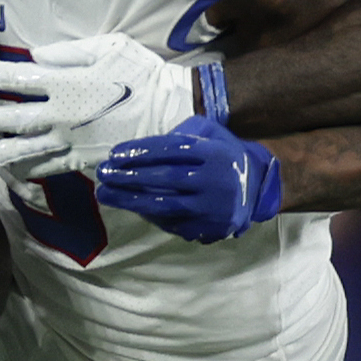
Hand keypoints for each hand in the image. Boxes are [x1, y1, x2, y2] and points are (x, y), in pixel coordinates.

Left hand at [0, 33, 196, 180]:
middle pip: (10, 119)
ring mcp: (70, 142)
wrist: (172, 114)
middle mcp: (62, 115)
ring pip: (24, 150)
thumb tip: (36, 56)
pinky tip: (16, 168)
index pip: (16, 79)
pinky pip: (49, 167)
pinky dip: (29, 169)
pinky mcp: (83, 161)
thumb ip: (69, 51)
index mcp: (66, 83)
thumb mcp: (110, 47)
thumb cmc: (142, 74)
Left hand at [96, 115, 281, 241]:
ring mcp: (210, 207)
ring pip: (164, 204)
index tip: (114, 154)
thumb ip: (185, 132)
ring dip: (129, 200)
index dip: (140, 151)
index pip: (170, 150)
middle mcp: (213, 180)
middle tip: (103, 174)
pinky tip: (130, 206)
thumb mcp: (212, 134)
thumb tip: (148, 145)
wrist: (257, 190)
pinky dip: (148, 215)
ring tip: (105, 195)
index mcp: (214, 153)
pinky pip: (171, 223)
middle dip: (128, 175)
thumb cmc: (225, 156)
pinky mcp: (207, 228)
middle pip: (163, 177)